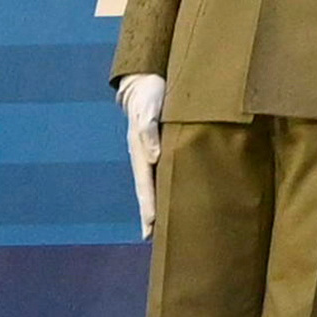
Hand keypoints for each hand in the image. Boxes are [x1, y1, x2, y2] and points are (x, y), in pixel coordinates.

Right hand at [119, 71, 165, 236]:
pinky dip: (168, 186)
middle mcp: (146, 156)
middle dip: (150, 214)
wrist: (149, 78)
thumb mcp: (148, 109)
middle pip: (147, 190)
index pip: (144, 185)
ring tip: (163, 226)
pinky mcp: (165, 145)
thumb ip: (149, 131)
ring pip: (156, 183)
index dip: (148, 206)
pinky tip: (176, 195)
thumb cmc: (150, 94)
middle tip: (153, 238)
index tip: (151, 227)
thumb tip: (154, 156)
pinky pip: (165, 171)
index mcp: (140, 150)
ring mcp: (154, 152)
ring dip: (159, 204)